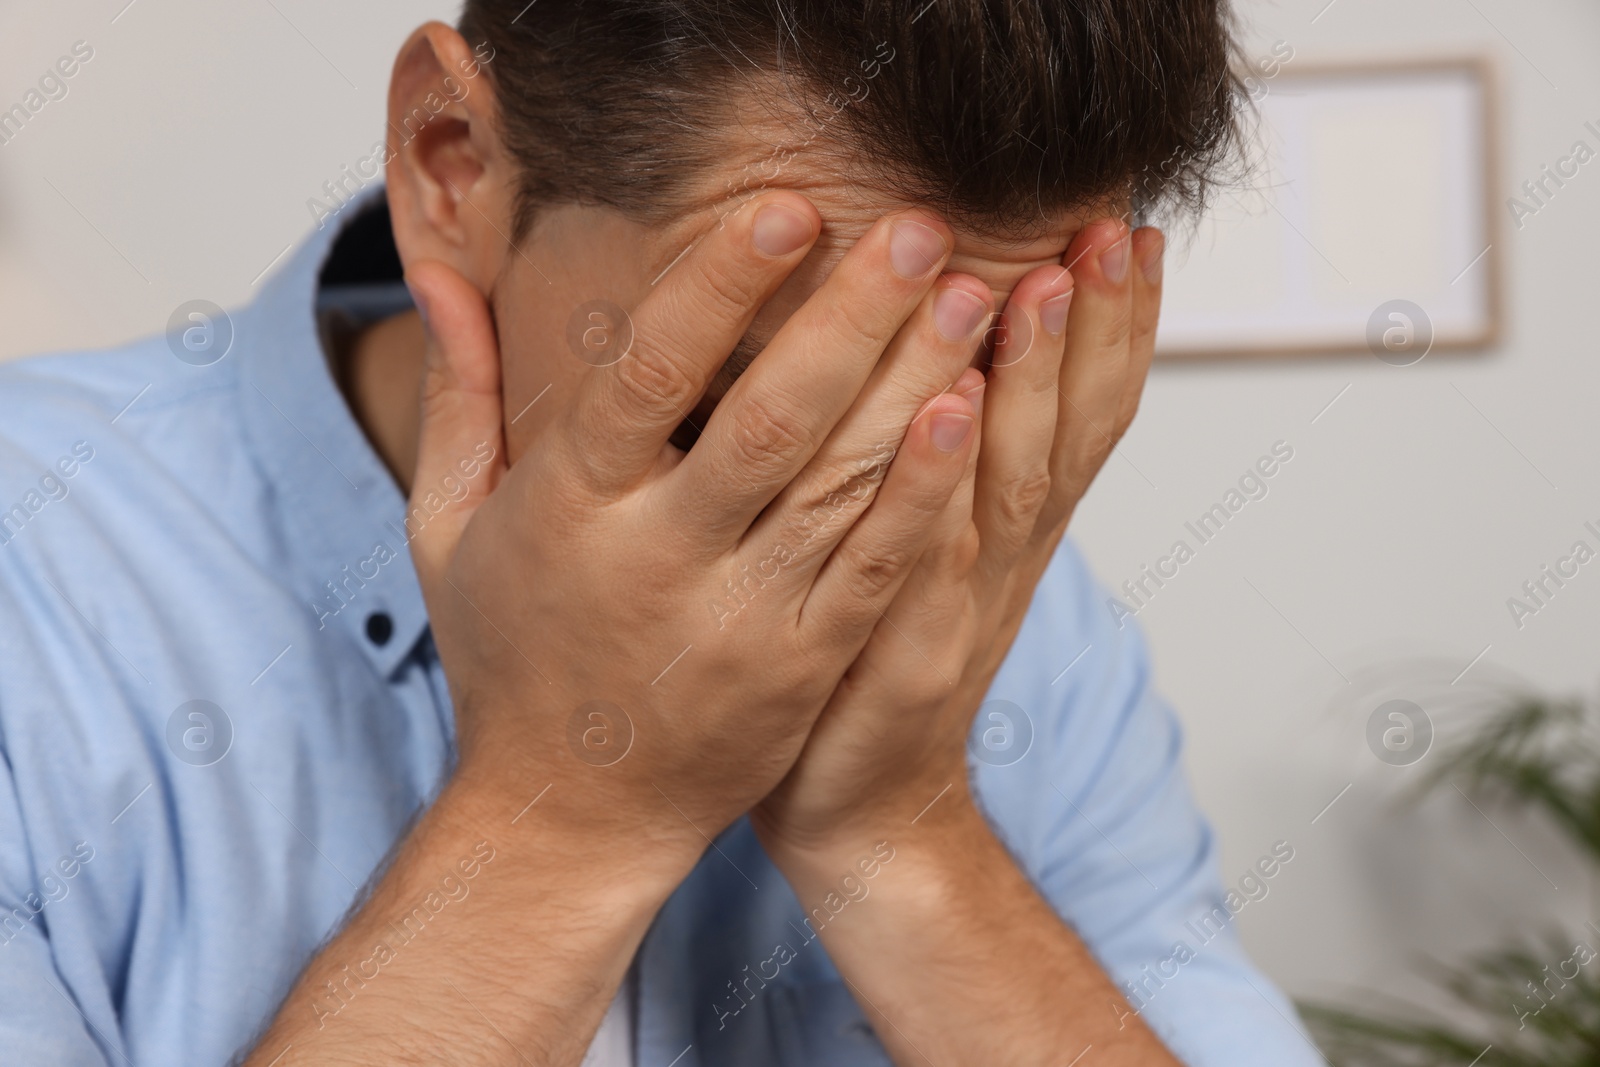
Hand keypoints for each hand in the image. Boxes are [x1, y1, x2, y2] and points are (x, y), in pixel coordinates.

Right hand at [402, 193, 997, 861]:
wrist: (571, 815)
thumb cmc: (512, 657)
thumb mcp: (449, 530)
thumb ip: (459, 399)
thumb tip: (440, 277)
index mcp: (570, 509)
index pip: (648, 375)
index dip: (719, 285)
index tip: (787, 208)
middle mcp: (659, 560)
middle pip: (770, 418)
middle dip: (854, 315)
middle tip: (920, 226)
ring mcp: (740, 620)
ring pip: (840, 484)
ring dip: (913, 382)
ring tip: (973, 295)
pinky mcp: (803, 667)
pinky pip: (875, 568)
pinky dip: (922, 490)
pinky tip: (965, 412)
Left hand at [752, 216, 1163, 851]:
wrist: (863, 815)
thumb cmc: (873, 663)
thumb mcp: (925, 552)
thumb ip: (939, 465)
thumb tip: (939, 352)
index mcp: (1012, 532)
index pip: (1083, 416)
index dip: (1116, 328)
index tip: (1129, 229)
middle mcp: (1006, 563)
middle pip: (1070, 433)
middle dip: (1095, 328)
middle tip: (1108, 227)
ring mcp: (964, 613)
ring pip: (1016, 482)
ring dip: (1036, 382)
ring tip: (1044, 284)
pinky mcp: (909, 660)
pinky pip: (930, 559)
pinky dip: (947, 484)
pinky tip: (952, 412)